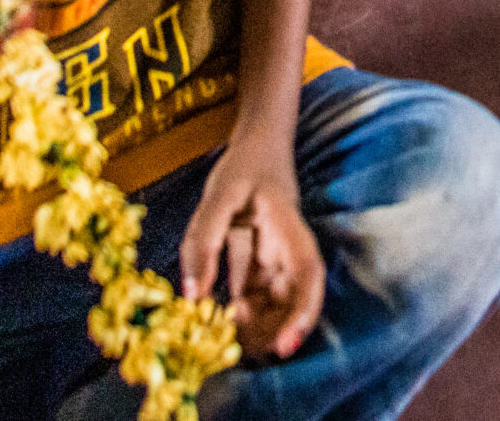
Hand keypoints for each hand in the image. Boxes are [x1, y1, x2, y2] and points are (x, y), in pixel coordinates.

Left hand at [179, 133, 324, 360]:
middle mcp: (289, 247)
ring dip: (259, 326)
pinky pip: (258, 295)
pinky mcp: (263, 261)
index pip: (307, 273)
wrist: (258, 144)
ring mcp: (278, 256)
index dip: (303, 311)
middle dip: (278, 331)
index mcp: (288, 227)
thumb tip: (192, 297)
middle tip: (248, 355)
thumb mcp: (218, 196)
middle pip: (295, 297)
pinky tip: (223, 323)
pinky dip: (245, 313)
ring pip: (277, 302)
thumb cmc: (244, 164)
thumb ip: (204, 243)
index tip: (286, 344)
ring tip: (229, 344)